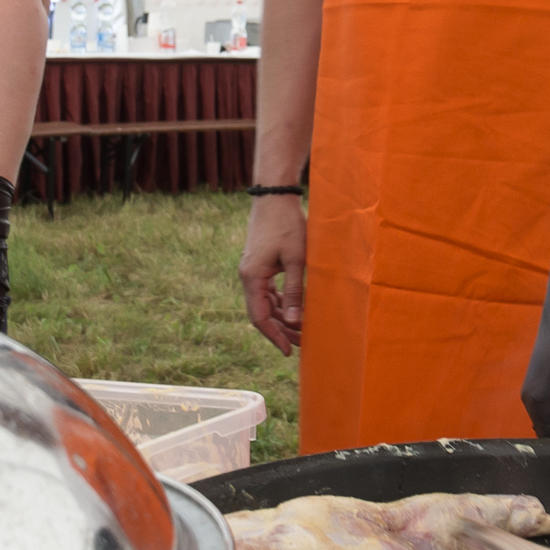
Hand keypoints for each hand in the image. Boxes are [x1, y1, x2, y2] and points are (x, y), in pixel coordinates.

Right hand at [241, 192, 305, 353]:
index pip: (259, 317)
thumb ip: (295, 292)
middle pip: (262, 313)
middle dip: (281, 330)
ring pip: (265, 303)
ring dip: (282, 317)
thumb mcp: (297, 260)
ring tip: (302, 330)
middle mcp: (247, 277)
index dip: (274, 336)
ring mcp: (251, 271)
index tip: (288, 351)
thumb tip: (294, 321)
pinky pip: (267, 291)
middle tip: (301, 344)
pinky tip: (294, 310)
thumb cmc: (288, 226)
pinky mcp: (258, 265)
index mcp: (252, 278)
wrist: (274, 198)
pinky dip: (280, 303)